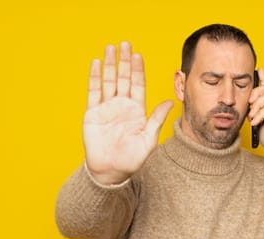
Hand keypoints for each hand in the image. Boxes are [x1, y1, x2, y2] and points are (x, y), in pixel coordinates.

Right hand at [83, 42, 172, 184]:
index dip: (138, 70)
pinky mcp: (93, 113)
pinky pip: (93, 91)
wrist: (111, 171)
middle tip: (125, 43)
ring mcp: (107, 108)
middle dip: (125, 61)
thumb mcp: (148, 139)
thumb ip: (157, 119)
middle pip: (124, 78)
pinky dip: (95, 77)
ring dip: (110, 64)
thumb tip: (170, 102)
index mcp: (137, 110)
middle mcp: (122, 105)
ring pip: (109, 80)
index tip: (138, 55)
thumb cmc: (132, 159)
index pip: (138, 84)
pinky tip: (96, 63)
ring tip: (111, 48)